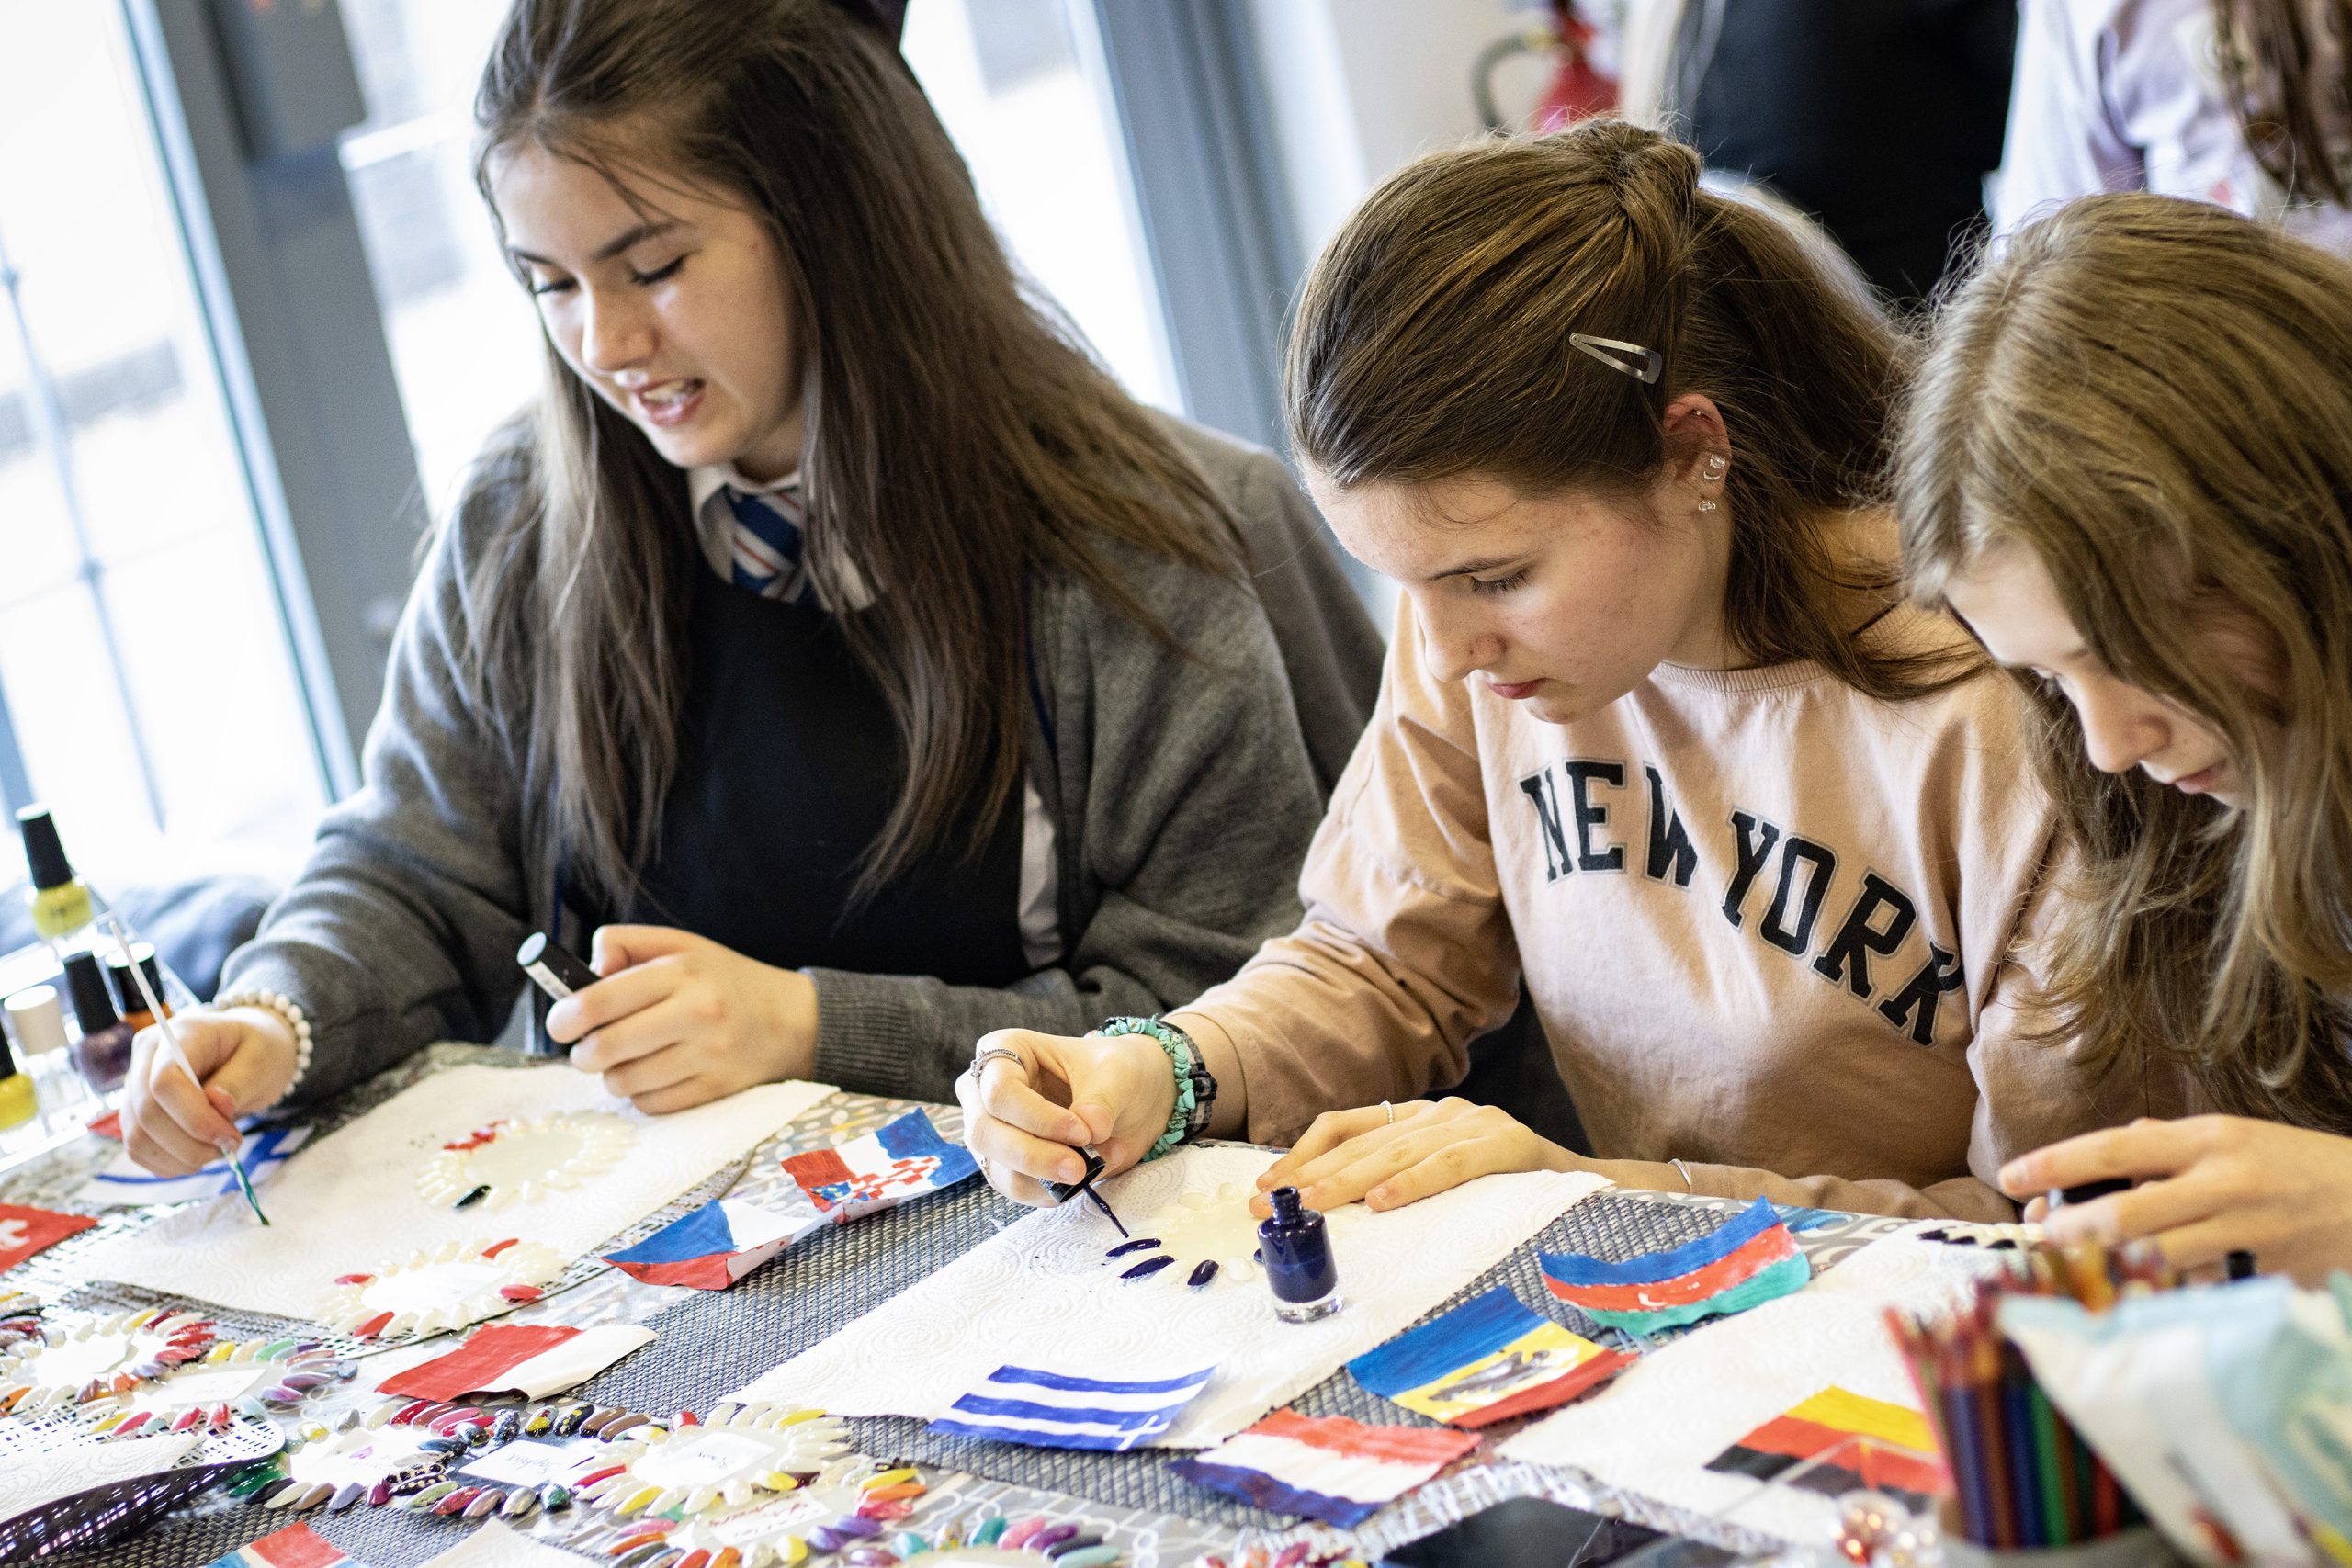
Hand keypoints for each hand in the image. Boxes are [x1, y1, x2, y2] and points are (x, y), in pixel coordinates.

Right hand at [121, 1008, 295, 1176]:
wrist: (246, 1050)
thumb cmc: (257, 1050)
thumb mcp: (262, 1060)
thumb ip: (238, 1082)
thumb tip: (217, 1105)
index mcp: (179, 1034)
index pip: (164, 1082)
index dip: (195, 1119)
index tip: (231, 1137)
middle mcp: (146, 1057)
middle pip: (147, 1113)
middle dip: (190, 1144)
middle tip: (229, 1147)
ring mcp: (135, 1086)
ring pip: (137, 1136)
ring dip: (179, 1158)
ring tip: (216, 1151)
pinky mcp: (135, 1112)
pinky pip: (137, 1149)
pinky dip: (168, 1163)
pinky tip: (197, 1156)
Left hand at [547, 926, 816, 1112]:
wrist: (793, 1019)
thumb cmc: (723, 981)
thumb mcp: (682, 945)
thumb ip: (626, 945)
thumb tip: (584, 974)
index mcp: (682, 971)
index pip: (600, 999)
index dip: (566, 1017)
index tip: (559, 1025)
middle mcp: (697, 1012)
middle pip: (606, 1047)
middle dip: (583, 1054)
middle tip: (585, 1050)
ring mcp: (709, 1055)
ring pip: (624, 1081)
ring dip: (612, 1076)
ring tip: (623, 1062)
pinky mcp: (717, 1089)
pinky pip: (652, 1104)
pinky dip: (641, 1095)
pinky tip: (652, 1077)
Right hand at [956, 1028, 1175, 1205]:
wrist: (1128, 1099)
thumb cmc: (1114, 1072)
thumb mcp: (1119, 1074)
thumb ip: (1103, 1100)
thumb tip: (1090, 1126)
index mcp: (1006, 1049)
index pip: (1000, 1091)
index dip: (1038, 1118)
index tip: (1082, 1132)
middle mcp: (985, 1089)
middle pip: (984, 1132)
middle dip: (1033, 1156)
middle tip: (1080, 1167)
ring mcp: (991, 1129)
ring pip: (997, 1167)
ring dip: (1044, 1178)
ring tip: (1088, 1169)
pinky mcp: (1005, 1163)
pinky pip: (1015, 1187)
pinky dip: (1048, 1191)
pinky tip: (1078, 1179)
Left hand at [1251, 1097, 1578, 1217]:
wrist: (1592, 1191)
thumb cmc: (1507, 1196)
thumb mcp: (1440, 1185)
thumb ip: (1393, 1186)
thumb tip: (1324, 1216)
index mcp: (1418, 1119)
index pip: (1345, 1126)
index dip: (1300, 1154)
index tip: (1265, 1187)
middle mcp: (1440, 1113)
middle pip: (1361, 1141)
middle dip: (1309, 1174)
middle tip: (1268, 1204)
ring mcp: (1475, 1123)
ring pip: (1398, 1151)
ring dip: (1348, 1180)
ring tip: (1312, 1204)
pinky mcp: (1507, 1143)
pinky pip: (1451, 1164)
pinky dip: (1413, 1183)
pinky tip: (1381, 1202)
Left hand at [2000, 1115, 2351, 1284]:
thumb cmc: (2296, 1166)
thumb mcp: (2235, 1138)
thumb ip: (2168, 1144)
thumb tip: (2108, 1154)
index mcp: (2208, 1138)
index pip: (2113, 1149)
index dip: (2055, 1164)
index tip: (2011, 1178)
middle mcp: (2224, 1182)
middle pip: (2126, 1213)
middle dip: (2070, 1231)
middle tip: (2039, 1238)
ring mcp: (2249, 1233)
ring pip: (2157, 1258)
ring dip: (2107, 1267)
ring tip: (2074, 1268)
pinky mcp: (2267, 1276)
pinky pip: (2199, 1288)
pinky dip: (2161, 1291)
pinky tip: (2135, 1293)